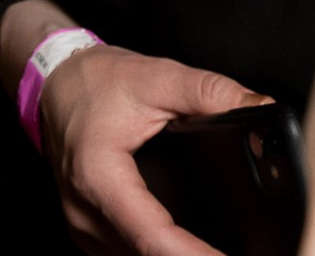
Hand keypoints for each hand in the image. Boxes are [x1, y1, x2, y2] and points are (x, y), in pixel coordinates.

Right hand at [38, 42, 269, 255]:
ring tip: (216, 251)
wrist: (56, 83)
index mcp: (99, 175)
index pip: (152, 235)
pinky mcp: (87, 232)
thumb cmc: (96, 81)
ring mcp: (82, 227)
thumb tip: (258, 108)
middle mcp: (84, 211)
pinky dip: (155, 253)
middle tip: (242, 253)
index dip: (195, 255)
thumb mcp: (156, 76)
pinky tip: (183, 247)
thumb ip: (210, 92)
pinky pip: (124, 255)